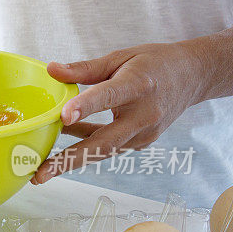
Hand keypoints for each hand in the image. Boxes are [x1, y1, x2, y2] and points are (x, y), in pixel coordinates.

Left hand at [31, 41, 209, 184]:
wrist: (192, 77)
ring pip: (104, 150)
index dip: (86, 107)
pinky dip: (85, 146)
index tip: (63, 116)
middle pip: (104, 141)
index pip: (108, 96)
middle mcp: (144, 114)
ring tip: (43, 170)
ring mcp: (145, 133)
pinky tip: (62, 145)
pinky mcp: (142, 142)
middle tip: (40, 173)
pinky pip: (108, 147)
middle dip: (69, 159)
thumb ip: (84, 68)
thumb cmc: (153, 63)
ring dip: (72, 160)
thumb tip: (51, 69)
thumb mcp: (119, 57)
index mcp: (138, 84)